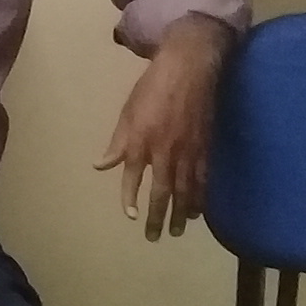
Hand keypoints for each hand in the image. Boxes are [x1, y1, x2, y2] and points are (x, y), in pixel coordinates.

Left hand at [97, 16, 232, 240]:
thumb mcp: (127, 111)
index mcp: (140, 139)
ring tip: (176, 231)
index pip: (132, 177)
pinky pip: (202, 180)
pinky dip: (199, 198)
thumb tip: (100, 166)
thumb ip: (117, 143)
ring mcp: (187, 151)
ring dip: (180, 214)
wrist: (189, 68)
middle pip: (162, 191)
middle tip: (155, 237)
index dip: (130, 198)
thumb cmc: (152, 87)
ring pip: (185, 191)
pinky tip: (197, 212)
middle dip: (158, 217)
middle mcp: (164, 150)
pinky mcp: (205, 148)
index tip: (131, 216)